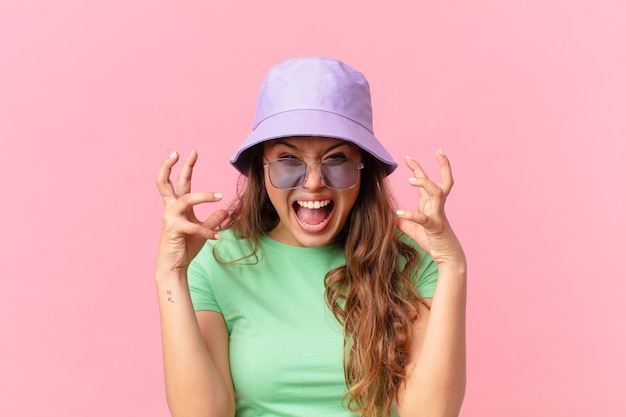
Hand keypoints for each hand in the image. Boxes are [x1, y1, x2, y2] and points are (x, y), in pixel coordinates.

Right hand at [155, 150, 228, 273]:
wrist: (174, 266)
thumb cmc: (185, 246)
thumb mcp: (204, 231)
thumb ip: (213, 220)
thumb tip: (225, 210)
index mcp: (176, 206)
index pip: (180, 182)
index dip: (186, 166)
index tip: (192, 153)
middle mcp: (170, 208)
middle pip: (167, 182)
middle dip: (174, 166)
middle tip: (187, 153)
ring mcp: (170, 218)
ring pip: (186, 199)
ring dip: (203, 196)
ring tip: (219, 196)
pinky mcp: (174, 229)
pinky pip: (193, 227)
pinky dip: (207, 232)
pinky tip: (217, 237)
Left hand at [396, 150, 464, 266]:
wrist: (447, 257)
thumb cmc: (432, 240)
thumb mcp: (412, 228)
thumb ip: (403, 220)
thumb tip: (389, 215)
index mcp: (431, 203)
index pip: (426, 181)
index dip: (417, 168)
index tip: (407, 157)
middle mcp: (437, 205)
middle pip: (444, 181)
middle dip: (443, 165)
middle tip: (437, 151)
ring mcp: (438, 215)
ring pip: (437, 193)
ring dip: (425, 184)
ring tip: (410, 179)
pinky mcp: (435, 227)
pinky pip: (424, 218)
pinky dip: (411, 214)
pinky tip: (399, 212)